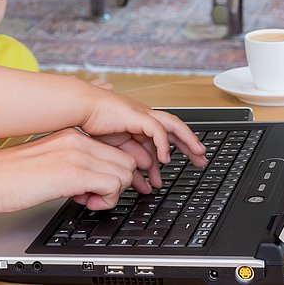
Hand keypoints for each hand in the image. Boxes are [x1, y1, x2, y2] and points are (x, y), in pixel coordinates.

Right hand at [0, 129, 144, 213]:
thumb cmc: (8, 176)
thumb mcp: (47, 161)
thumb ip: (72, 164)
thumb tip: (92, 181)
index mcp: (71, 135)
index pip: (115, 149)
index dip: (113, 173)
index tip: (99, 188)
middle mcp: (77, 140)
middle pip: (125, 160)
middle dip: (118, 184)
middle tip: (93, 196)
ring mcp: (76, 154)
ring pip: (124, 172)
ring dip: (112, 193)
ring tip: (88, 200)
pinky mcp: (73, 173)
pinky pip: (113, 185)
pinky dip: (106, 200)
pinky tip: (85, 203)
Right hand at [79, 91, 207, 168]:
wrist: (81, 108)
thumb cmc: (94, 124)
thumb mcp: (118, 149)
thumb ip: (133, 161)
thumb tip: (147, 176)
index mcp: (142, 124)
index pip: (167, 137)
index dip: (179, 149)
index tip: (190, 163)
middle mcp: (146, 117)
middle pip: (175, 130)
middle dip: (190, 145)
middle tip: (202, 160)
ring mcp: (143, 113)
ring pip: (173, 125)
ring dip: (187, 140)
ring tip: (197, 154)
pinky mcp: (137, 115)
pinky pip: (157, 129)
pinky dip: (163, 144)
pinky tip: (165, 158)